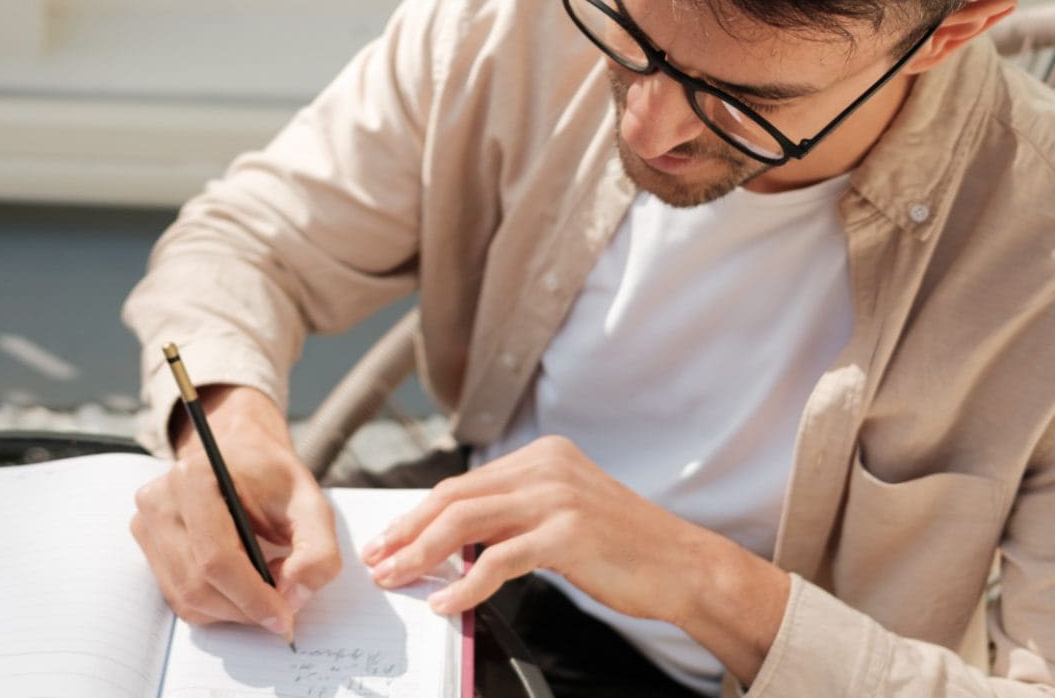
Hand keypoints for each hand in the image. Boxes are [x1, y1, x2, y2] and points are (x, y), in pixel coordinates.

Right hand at [131, 385, 340, 640]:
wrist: (241, 455)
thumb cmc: (274, 478)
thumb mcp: (312, 504)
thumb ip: (317, 550)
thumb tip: (294, 596)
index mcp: (196, 476)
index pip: (217, 557)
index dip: (252, 597)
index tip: (283, 617)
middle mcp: (160, 499)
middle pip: (200, 584)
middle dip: (246, 607)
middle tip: (283, 606)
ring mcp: (146, 522)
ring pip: (188, 597)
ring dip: (233, 609)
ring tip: (265, 585)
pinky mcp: (147, 544)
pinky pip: (180, 596)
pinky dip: (216, 604)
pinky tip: (241, 583)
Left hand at [361, 435, 694, 618]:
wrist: (684, 565)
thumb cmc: (622, 547)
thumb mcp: (563, 514)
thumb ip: (514, 515)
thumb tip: (452, 540)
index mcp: (542, 456)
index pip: (462, 483)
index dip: (418, 513)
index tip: (388, 538)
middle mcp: (546, 466)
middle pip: (454, 497)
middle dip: (406, 531)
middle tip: (376, 559)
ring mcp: (558, 497)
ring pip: (466, 523)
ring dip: (421, 555)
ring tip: (395, 579)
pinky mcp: (568, 533)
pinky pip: (497, 561)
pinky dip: (464, 586)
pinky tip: (445, 605)